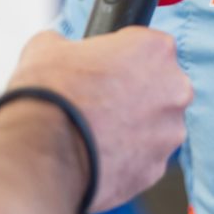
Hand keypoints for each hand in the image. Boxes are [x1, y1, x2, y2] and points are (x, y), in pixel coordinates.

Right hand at [9, 28, 191, 212]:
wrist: (40, 153)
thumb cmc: (49, 95)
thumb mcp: (48, 47)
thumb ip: (70, 44)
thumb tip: (62, 50)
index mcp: (155, 49)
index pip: (150, 46)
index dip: (124, 56)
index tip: (106, 68)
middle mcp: (174, 89)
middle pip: (160, 86)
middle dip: (135, 93)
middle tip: (101, 101)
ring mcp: (169, 132)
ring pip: (156, 126)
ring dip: (133, 128)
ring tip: (95, 132)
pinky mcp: (157, 169)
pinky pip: (144, 158)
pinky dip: (126, 158)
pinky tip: (97, 156)